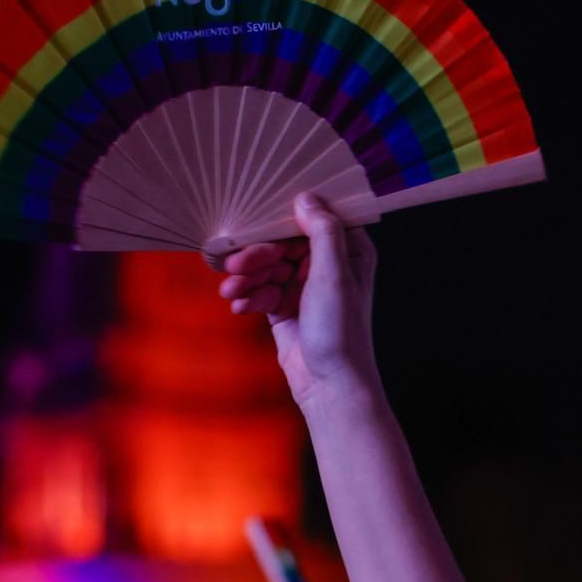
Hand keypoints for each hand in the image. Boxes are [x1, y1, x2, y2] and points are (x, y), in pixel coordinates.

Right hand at [217, 193, 379, 408]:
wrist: (329, 385)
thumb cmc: (340, 330)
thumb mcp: (333, 275)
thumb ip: (322, 233)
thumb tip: (306, 196)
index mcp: (349, 251)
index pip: (313, 219)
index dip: (284, 219)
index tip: (258, 218)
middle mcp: (327, 265)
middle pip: (282, 243)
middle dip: (258, 254)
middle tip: (236, 265)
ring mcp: (304, 286)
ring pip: (266, 267)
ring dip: (247, 277)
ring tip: (232, 291)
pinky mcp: (284, 307)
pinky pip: (259, 291)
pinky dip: (248, 296)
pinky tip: (238, 307)